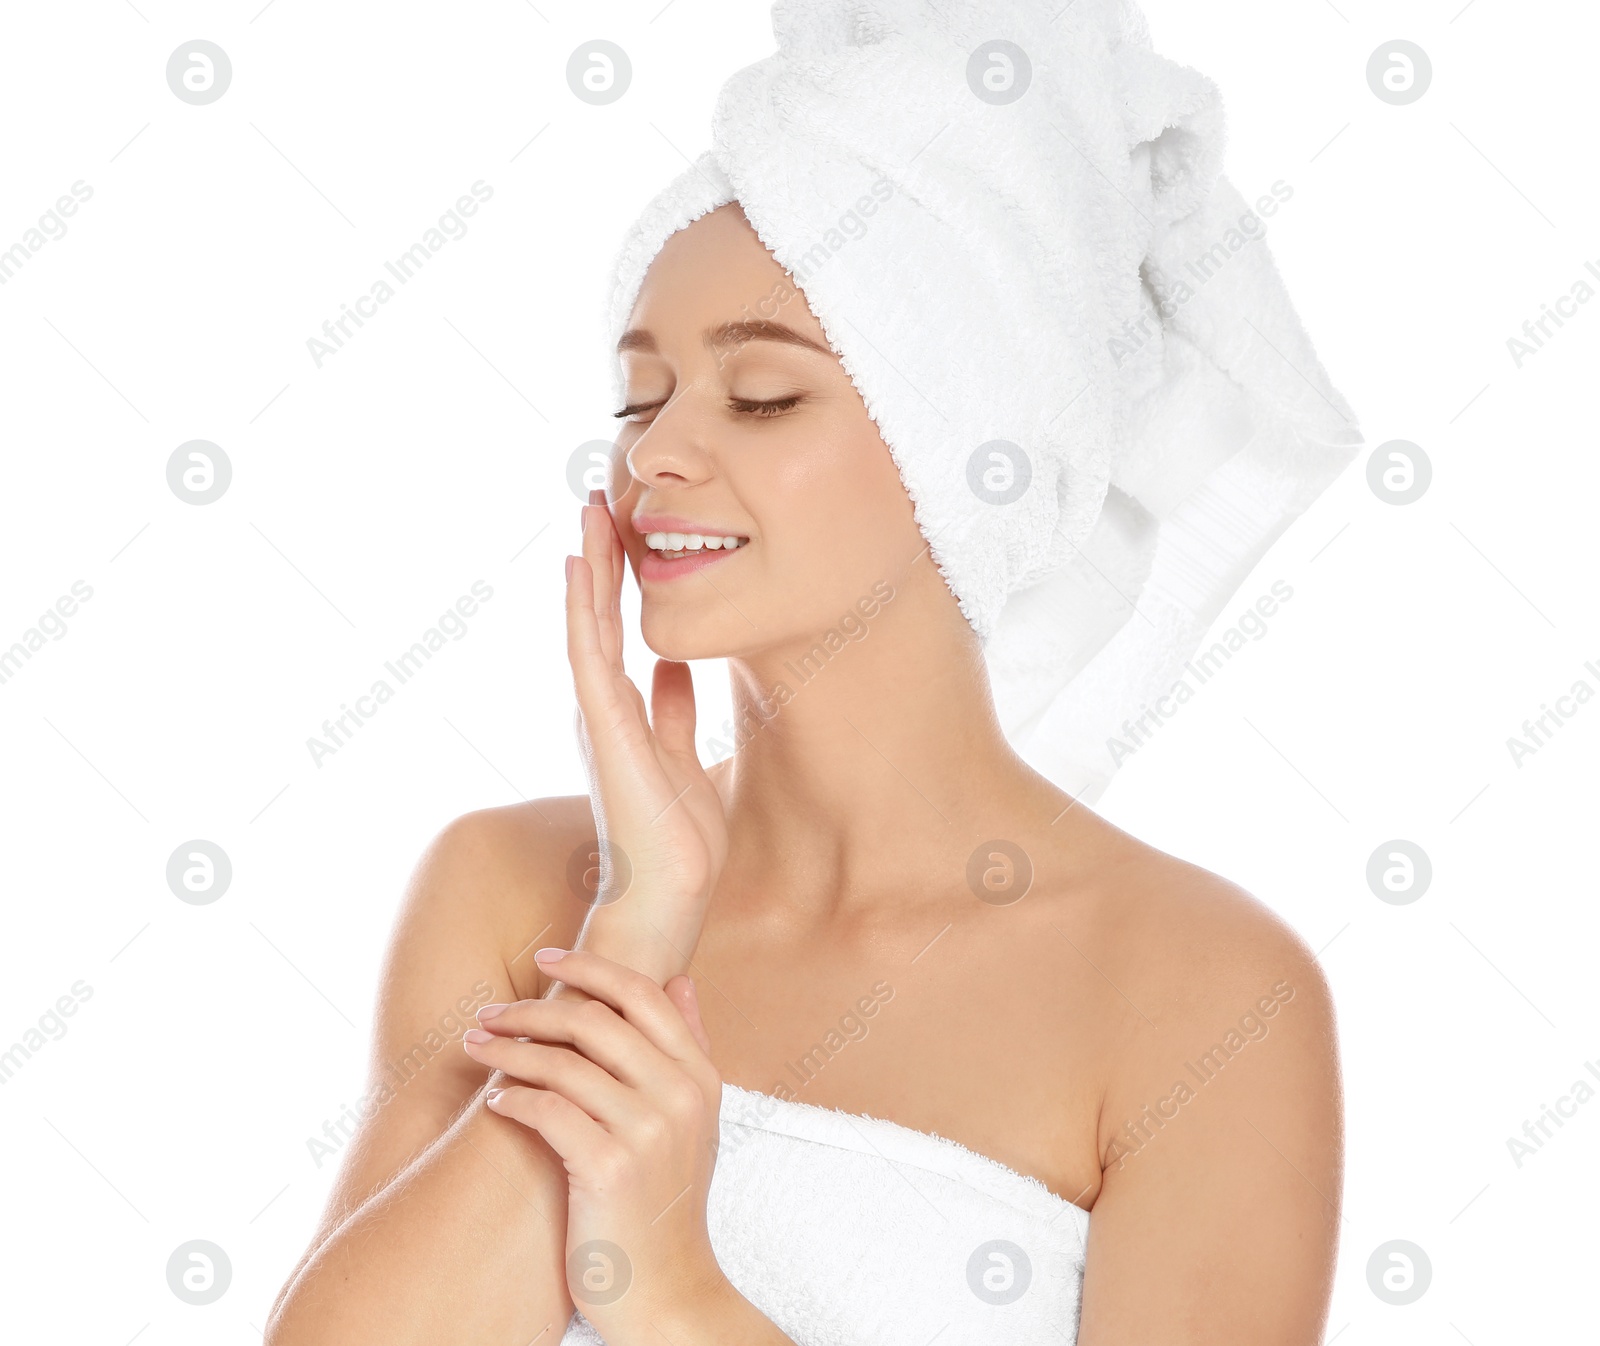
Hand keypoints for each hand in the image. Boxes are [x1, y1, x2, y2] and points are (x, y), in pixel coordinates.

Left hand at [464, 948, 728, 1337]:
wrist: (669, 1292)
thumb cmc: (668, 1202)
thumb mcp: (697, 1120)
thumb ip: (689, 1047)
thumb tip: (682, 979)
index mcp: (700, 1076)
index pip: (643, 993)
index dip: (590, 967)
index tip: (544, 958)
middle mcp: (679, 1095)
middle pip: (596, 1019)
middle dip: (534, 1008)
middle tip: (490, 1012)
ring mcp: (648, 1131)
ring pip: (564, 1062)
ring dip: (509, 1050)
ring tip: (476, 1047)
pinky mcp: (610, 1168)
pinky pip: (548, 1111)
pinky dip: (513, 1099)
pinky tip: (494, 1102)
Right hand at [566, 488, 727, 972]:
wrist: (672, 892)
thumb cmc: (679, 835)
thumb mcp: (685, 753)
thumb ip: (674, 707)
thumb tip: (674, 663)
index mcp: (622, 710)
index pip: (617, 628)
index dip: (618, 577)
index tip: (621, 525)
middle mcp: (602, 707)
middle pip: (597, 616)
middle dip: (600, 556)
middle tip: (597, 495)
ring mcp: (598, 715)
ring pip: (588, 623)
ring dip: (590, 565)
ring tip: (589, 510)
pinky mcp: (605, 728)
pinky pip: (590, 655)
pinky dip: (585, 608)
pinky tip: (584, 564)